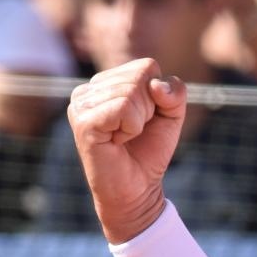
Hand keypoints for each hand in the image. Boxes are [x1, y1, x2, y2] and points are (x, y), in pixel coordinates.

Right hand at [67, 58, 186, 242]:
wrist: (137, 190)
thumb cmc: (149, 151)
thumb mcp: (171, 116)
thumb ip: (174, 92)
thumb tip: (157, 85)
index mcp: (106, 83)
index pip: (147, 66)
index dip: (158, 96)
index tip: (145, 120)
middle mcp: (88, 89)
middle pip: (140, 77)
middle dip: (150, 108)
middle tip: (134, 131)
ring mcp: (81, 104)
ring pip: (132, 92)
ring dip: (140, 120)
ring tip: (124, 137)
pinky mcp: (83, 122)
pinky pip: (123, 108)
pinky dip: (131, 128)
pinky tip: (117, 141)